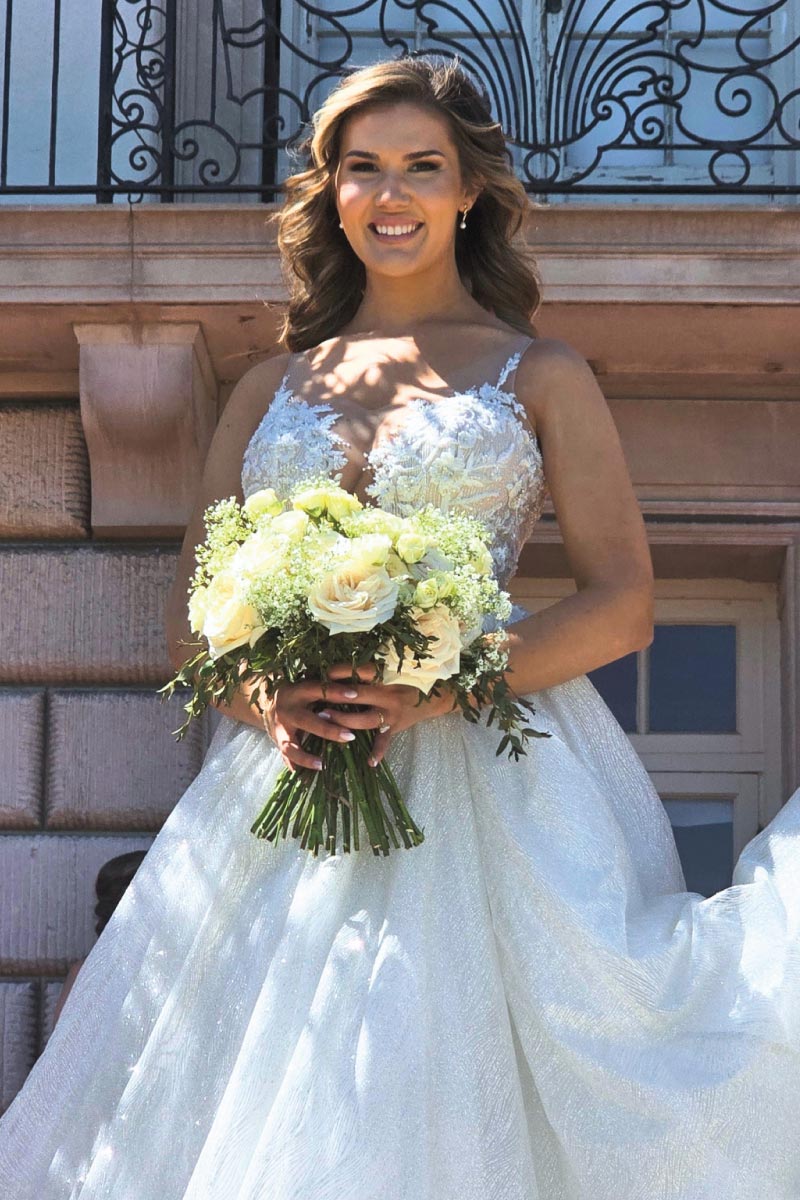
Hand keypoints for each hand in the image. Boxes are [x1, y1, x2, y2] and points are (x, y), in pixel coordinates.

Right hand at [251, 674, 370, 772]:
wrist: (267, 701)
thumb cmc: (299, 694)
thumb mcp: (309, 687)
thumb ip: (327, 689)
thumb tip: (357, 687)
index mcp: (297, 691)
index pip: (318, 690)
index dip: (335, 692)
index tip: (355, 695)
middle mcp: (287, 710)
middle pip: (307, 721)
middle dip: (328, 730)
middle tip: (350, 736)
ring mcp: (279, 728)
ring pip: (291, 745)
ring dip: (306, 756)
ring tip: (322, 764)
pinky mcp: (277, 742)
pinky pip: (286, 757)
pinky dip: (295, 765)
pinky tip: (305, 777)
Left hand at [319, 663, 457, 766]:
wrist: (434, 697)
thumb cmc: (406, 682)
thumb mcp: (390, 673)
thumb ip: (367, 674)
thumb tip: (335, 673)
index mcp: (385, 678)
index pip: (360, 671)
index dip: (341, 671)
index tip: (324, 673)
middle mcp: (387, 694)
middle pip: (358, 695)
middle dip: (336, 698)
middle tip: (317, 699)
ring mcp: (391, 713)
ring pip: (365, 719)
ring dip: (345, 721)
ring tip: (327, 722)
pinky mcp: (395, 727)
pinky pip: (384, 742)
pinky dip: (378, 752)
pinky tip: (369, 763)